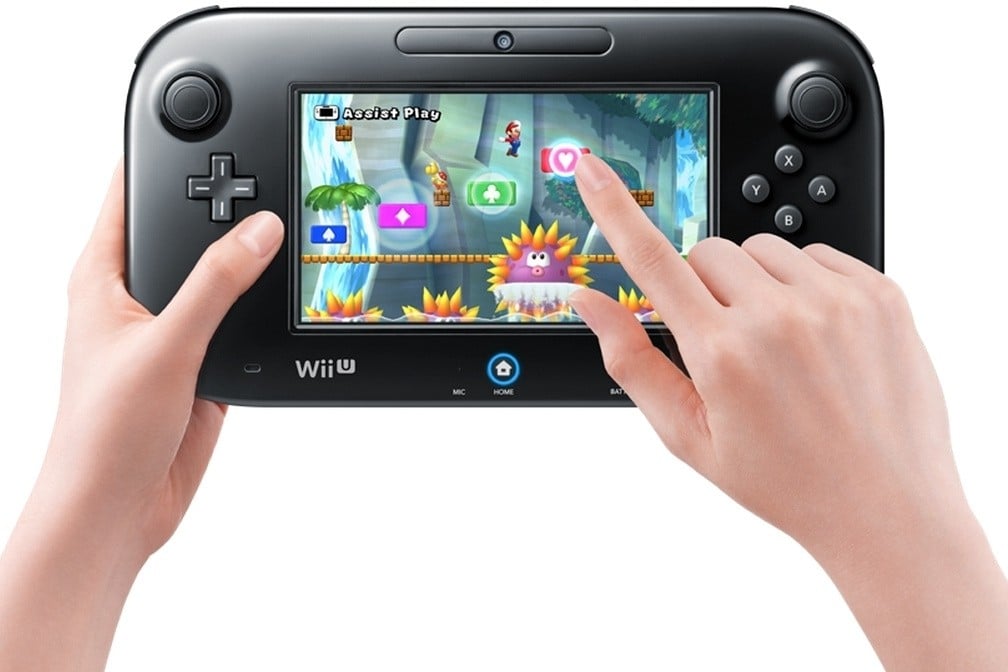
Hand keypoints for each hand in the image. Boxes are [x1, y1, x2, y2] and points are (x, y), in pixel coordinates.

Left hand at [0, 161, 282, 670]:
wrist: (120, 508)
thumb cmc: (106, 432)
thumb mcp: (166, 345)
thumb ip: (215, 284)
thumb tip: (259, 230)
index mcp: (103, 275)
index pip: (131, 192)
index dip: (167, 157)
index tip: (213, 129)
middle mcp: (135, 295)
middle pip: (185, 228)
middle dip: (226, 205)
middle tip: (272, 176)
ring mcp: (171, 329)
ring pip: (217, 275)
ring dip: (249, 261)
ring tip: (291, 231)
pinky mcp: (201, 361)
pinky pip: (237, 319)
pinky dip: (262, 308)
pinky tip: (287, 298)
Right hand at [569, 153, 1007, 670]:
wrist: (884, 506)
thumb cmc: (784, 480)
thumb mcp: (688, 436)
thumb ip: (632, 361)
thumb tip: (591, 303)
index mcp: (722, 354)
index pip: (652, 260)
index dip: (613, 208)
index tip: (591, 169)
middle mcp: (779, 317)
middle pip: (707, 251)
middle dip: (701, 285)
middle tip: (723, 340)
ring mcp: (835, 300)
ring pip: (761, 248)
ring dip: (754, 282)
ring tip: (777, 343)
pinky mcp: (879, 292)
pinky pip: (816, 253)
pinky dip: (804, 283)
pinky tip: (814, 336)